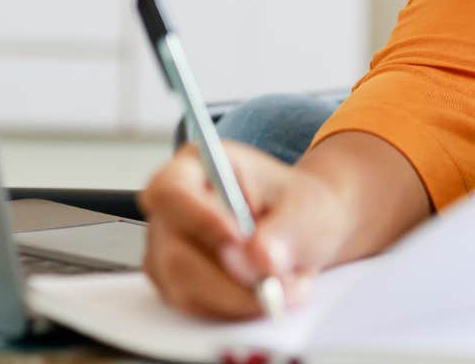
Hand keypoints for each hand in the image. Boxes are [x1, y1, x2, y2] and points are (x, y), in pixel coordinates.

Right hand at [136, 140, 354, 320]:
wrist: (302, 232)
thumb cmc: (298, 207)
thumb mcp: (306, 208)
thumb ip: (283, 231)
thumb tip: (258, 260)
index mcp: (197, 166)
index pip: (171, 191)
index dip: (199, 218)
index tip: (238, 239)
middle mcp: (173, 208)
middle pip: (174, 251)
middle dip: (229, 277)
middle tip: (276, 284)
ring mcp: (168, 248)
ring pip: (185, 287)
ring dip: (238, 297)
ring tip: (285, 285)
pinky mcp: (176, 283)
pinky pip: (196, 306)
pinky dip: (234, 307)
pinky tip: (265, 292)